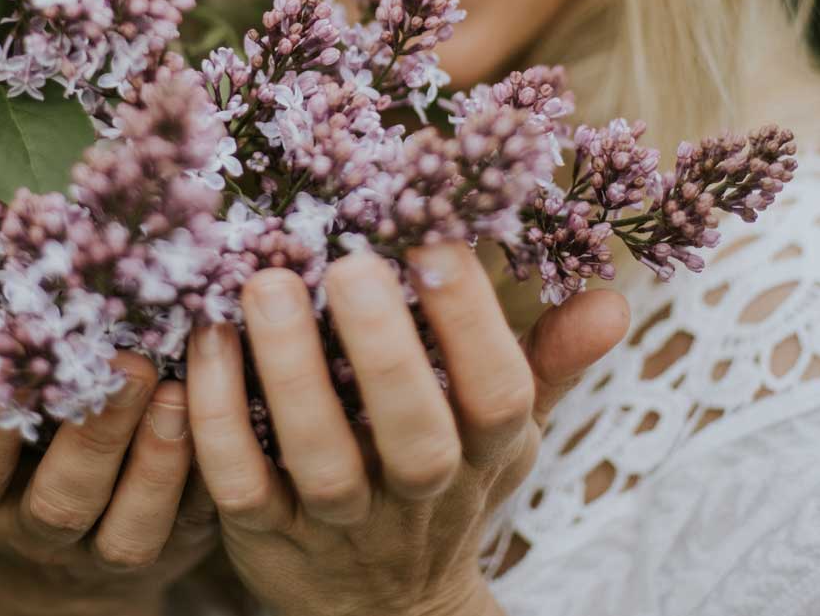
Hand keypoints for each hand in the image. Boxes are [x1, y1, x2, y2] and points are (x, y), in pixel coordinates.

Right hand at [0, 349, 219, 612]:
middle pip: (59, 502)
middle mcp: (32, 529)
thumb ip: (0, 355)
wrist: (56, 544)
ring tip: (181, 393)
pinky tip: (229, 414)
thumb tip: (22, 257)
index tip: (5, 368)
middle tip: (132, 365)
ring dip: (157, 461)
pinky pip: (191, 525)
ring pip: (128, 532)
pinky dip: (208, 473)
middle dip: (95, 434)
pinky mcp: (168, 549)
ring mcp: (99, 551)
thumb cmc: (10, 436)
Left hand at [186, 244, 629, 615]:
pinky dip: (218, 419)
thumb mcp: (505, 429)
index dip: (474, 325)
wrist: (385, 609)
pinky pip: (240, 484)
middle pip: (416, 437)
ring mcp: (339, 520)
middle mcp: (417, 491)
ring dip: (290, 374)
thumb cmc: (445, 478)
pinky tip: (205, 345)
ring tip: (265, 286)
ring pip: (320, 461)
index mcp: (483, 449)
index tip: (438, 241)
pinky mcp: (266, 537)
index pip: (497, 394)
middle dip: (386, 352)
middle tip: (348, 264)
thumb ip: (548, 360)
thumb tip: (614, 298)